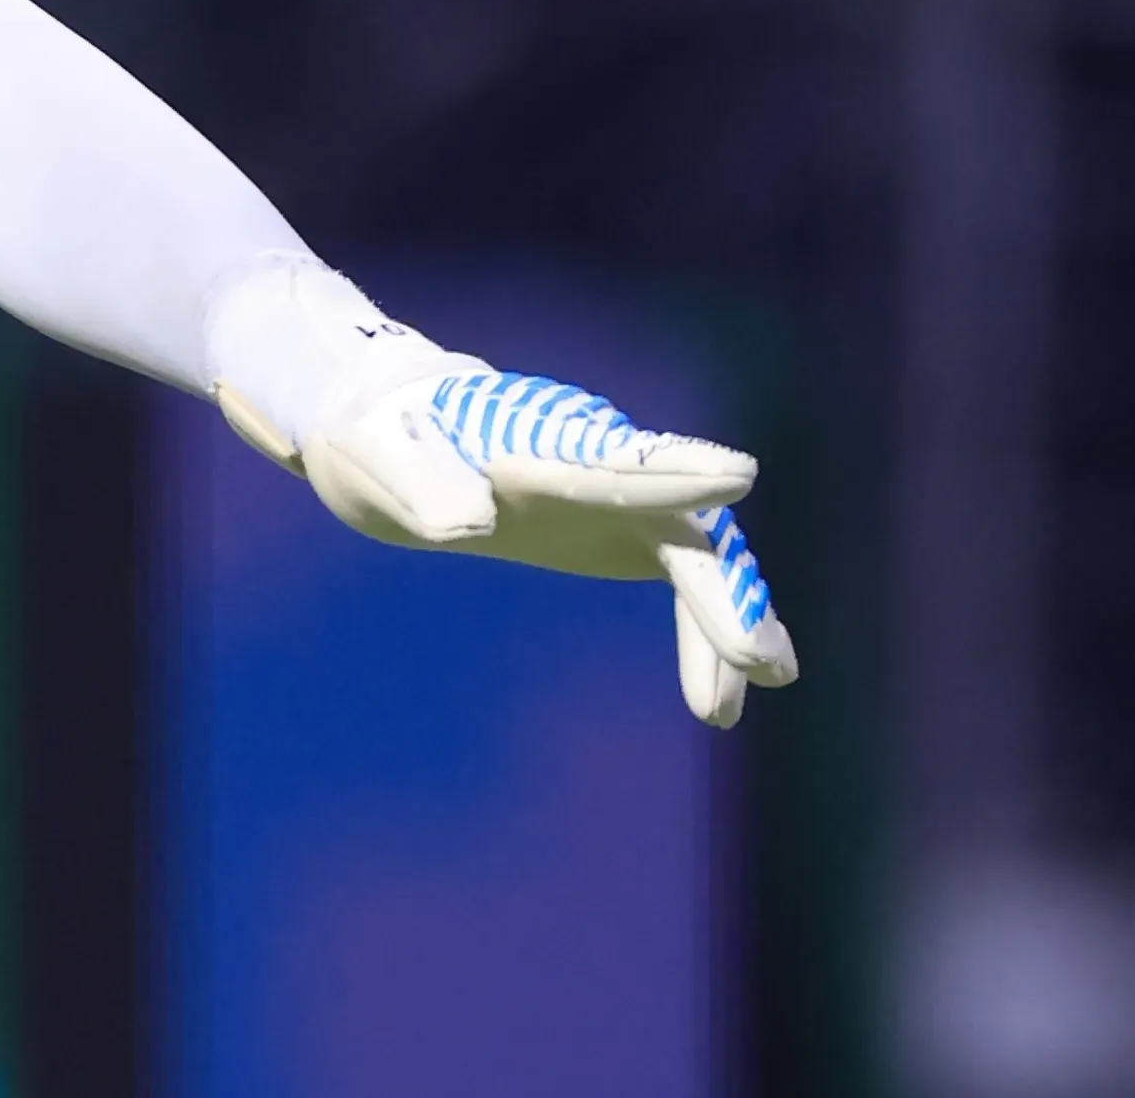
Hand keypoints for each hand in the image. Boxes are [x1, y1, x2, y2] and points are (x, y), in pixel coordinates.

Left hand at [230, 335, 801, 729]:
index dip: (673, 468)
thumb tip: (467, 526)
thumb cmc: (376, 439)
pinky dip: (708, 633)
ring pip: (696, 555)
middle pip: (674, 520)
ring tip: (754, 690)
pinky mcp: (621, 528)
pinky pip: (684, 580)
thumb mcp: (377, 458)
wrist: (390, 435)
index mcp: (535, 437)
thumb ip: (424, 486)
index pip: (610, 456)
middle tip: (757, 656)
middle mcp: (594, 459)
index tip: (738, 475)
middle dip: (719, 584)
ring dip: (728, 619)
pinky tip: (728, 698)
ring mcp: (616, 494)